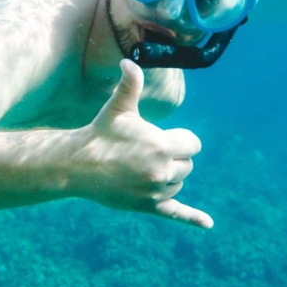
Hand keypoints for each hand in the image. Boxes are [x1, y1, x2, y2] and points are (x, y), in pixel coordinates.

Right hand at [72, 59, 212, 228]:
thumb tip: (129, 62)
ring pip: (178, 184)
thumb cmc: (101, 133)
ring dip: (168, 176)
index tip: (161, 137)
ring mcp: (156, 191)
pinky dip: (193, 218)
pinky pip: (176, 214)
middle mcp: (163, 170)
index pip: (192, 144)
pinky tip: (208, 225)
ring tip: (142, 168)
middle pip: (188, 165)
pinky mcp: (148, 206)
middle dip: (175, 158)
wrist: (78, 165)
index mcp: (162, 146)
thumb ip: (130, 84)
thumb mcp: (118, 107)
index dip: (180, 140)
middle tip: (148, 153)